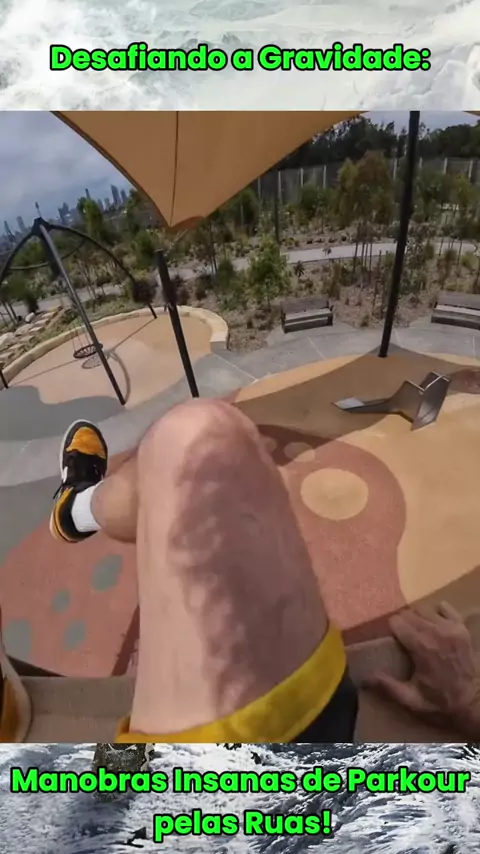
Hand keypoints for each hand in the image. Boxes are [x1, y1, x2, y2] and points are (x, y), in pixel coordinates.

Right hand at [366, 602, 479, 736]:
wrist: (474, 704)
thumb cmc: (440, 703)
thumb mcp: (411, 701)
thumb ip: (388, 687)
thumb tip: (363, 678)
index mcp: (421, 647)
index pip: (397, 621)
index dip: (392, 630)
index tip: (393, 641)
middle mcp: (435, 632)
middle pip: (408, 613)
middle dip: (402, 624)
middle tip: (403, 640)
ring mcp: (451, 628)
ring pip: (424, 608)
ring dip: (418, 618)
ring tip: (417, 632)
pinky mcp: (462, 628)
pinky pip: (445, 608)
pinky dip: (437, 613)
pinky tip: (435, 625)